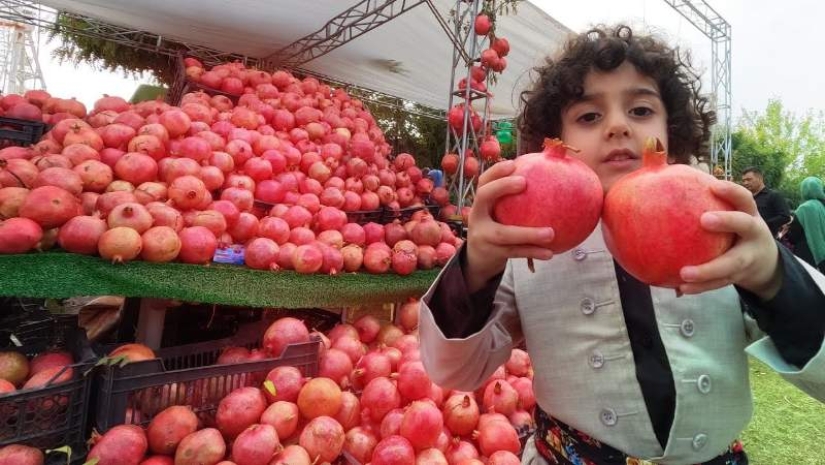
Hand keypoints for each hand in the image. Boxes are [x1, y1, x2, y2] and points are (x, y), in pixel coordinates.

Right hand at [464, 160, 554, 292]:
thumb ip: (515, 201)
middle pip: (483, 196)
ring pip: (504, 234)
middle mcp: (476, 217)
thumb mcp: (498, 214)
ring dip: (529, 234)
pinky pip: (515, 252)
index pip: (483, 181)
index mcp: (480, 204)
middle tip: (524, 182)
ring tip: (551, 233)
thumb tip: (548, 177)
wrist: (477, 260)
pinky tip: (550, 252)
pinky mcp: (491, 254)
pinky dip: (533, 252)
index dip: (496, 171)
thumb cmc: (497, 229)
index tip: (514, 163)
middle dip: (501, 186)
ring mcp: (482, 237)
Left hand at [677, 180, 782, 299]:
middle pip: (746, 225)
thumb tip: (660, 169)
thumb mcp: (727, 213)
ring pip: (731, 264)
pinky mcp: (739, 276)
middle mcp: (753, 233)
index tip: (713, 185)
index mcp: (748, 214)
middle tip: (704, 220)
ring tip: (684, 274)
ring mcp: (748, 257)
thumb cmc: (733, 229)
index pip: (744, 198)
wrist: (764, 262)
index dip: (731, 190)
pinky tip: (680, 289)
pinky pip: (719, 284)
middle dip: (727, 221)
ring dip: (708, 271)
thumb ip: (700, 197)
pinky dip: (701, 287)